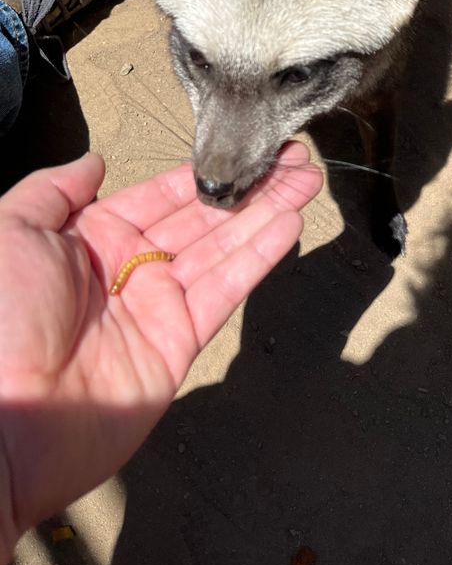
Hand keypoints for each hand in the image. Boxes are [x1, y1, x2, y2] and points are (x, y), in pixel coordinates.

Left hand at [0, 146, 320, 564]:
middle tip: (296, 158)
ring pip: (224, 247)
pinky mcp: (180, 341)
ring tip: (307, 180)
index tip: (247, 147)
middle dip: (251, 186)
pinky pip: (224, 290)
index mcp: (93, 238)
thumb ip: (54, 190)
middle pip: (204, 217)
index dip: (207, 170)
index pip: (163, 194)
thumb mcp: (9, 232)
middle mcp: (132, 267)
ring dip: (267, 212)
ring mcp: (159, 305)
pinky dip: (258, 257)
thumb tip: (95, 161)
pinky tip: (288, 224)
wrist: (3, 418)